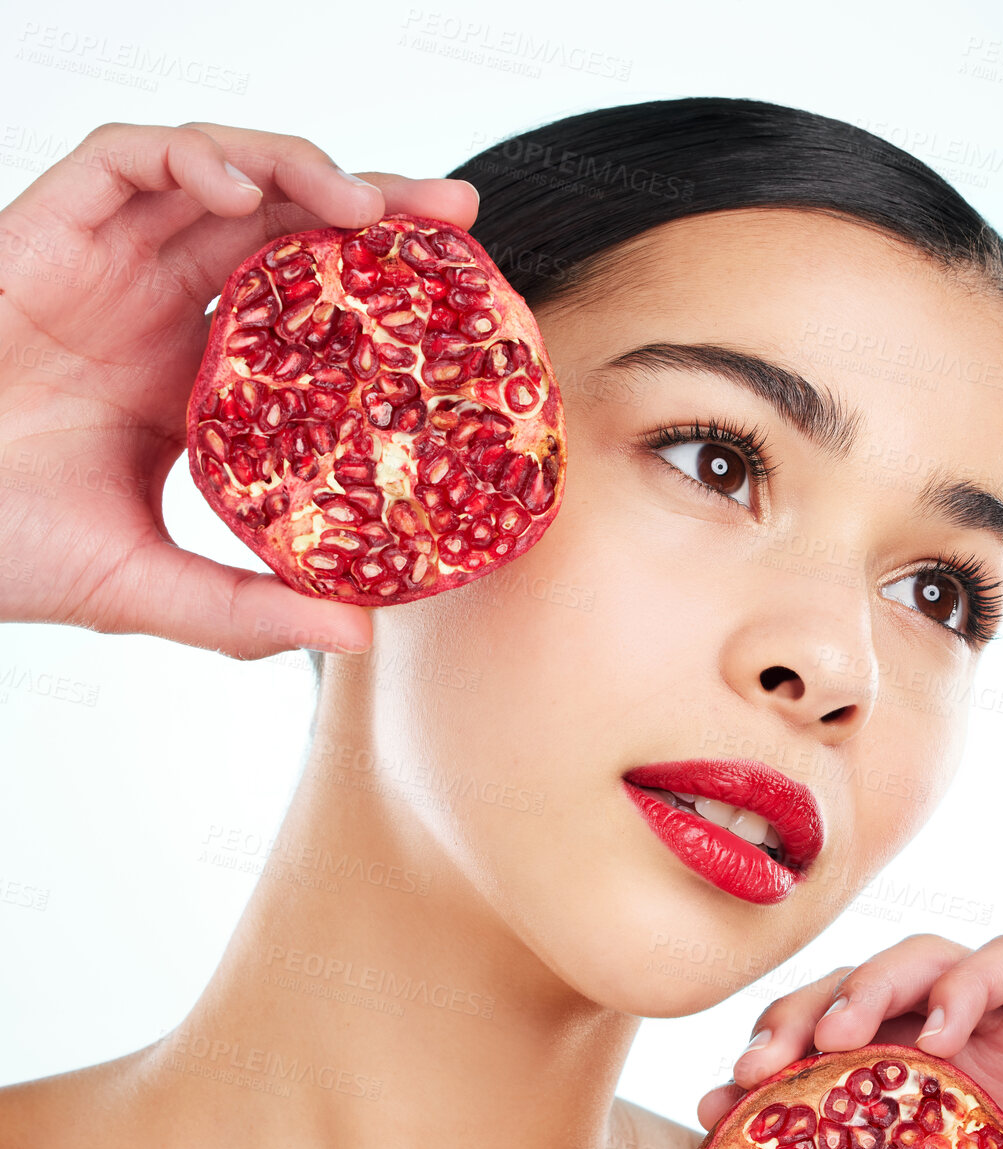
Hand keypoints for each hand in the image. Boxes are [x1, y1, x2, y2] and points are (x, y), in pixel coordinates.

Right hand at [0, 121, 477, 657]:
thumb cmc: (12, 552)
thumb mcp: (153, 585)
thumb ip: (250, 608)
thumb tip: (362, 636)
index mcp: (195, 380)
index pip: (306, 310)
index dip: (378, 293)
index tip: (455, 296)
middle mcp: (161, 310)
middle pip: (283, 226)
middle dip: (369, 205)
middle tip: (449, 211)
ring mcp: (107, 265)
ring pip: (217, 175)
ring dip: (296, 169)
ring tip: (360, 206)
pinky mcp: (46, 230)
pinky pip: (123, 160)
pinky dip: (187, 155)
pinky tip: (241, 189)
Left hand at [699, 934, 1002, 1148]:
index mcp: (946, 1116)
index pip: (834, 1076)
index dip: (774, 1087)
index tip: (721, 1115)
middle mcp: (970, 1055)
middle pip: (852, 1004)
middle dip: (792, 1023)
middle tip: (751, 1071)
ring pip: (912, 963)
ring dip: (860, 988)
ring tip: (831, 1039)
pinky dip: (962, 984)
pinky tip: (944, 1028)